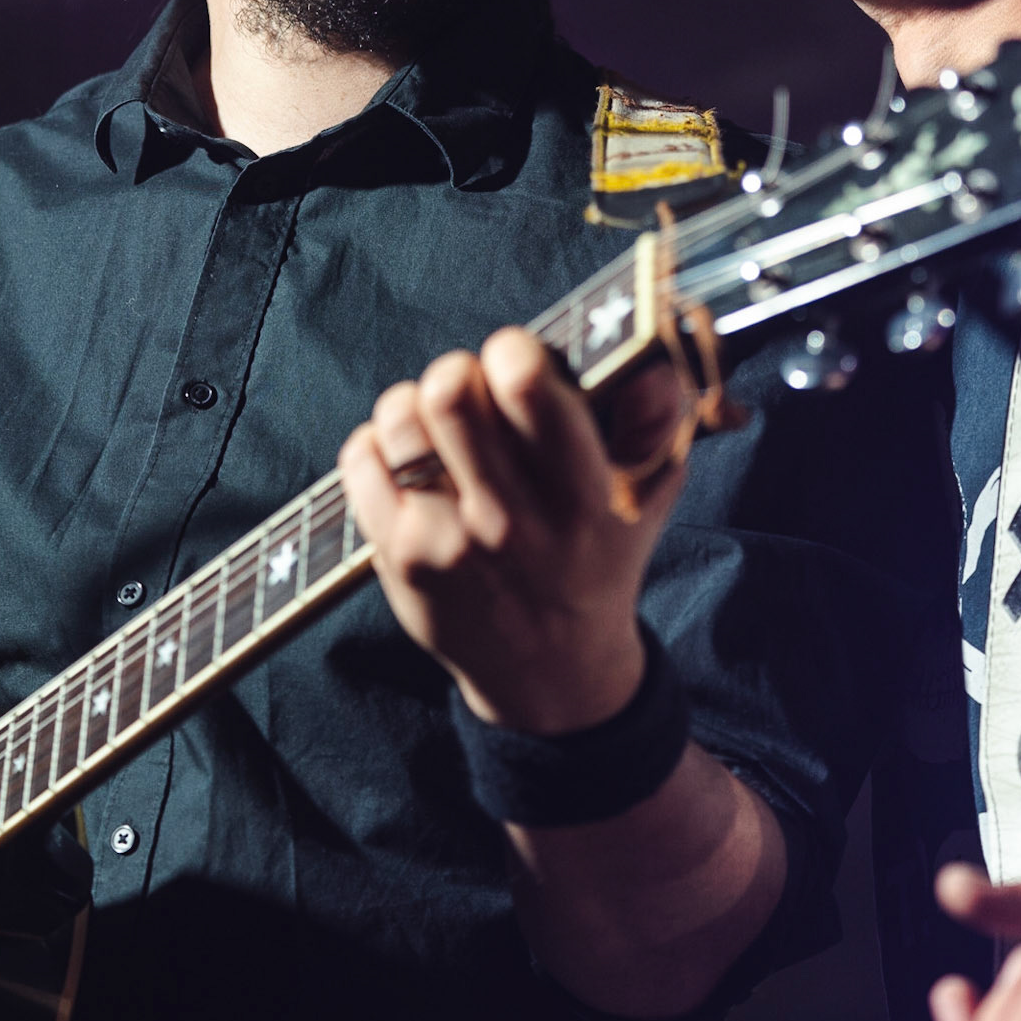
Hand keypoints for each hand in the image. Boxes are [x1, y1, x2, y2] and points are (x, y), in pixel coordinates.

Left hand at [338, 329, 689, 733]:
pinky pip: (362, 459)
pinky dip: (378, 442)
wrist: (552, 668)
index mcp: (581, 496)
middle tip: (471, 389)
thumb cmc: (601, 556)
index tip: (515, 360)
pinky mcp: (400, 557)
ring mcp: (448, 543)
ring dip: (414, 404)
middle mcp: (511, 521)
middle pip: (449, 394)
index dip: (512, 352)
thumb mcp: (650, 493)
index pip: (526, 390)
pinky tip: (407, 458)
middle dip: (459, 371)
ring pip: (399, 420)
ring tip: (436, 424)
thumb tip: (653, 363)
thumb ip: (658, 420)